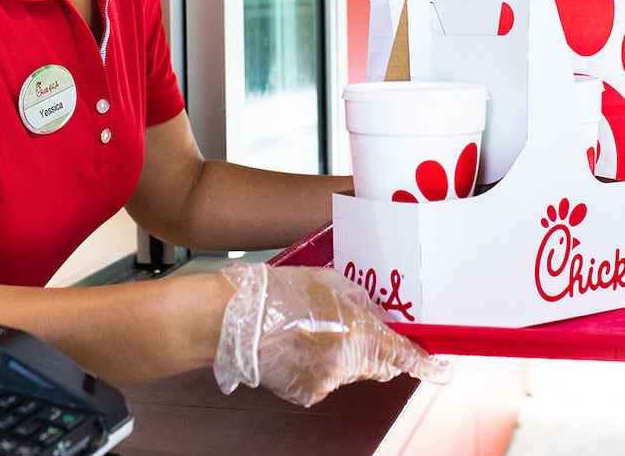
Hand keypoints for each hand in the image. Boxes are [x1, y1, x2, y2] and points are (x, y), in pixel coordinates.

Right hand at [213, 262, 450, 406]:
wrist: (234, 319)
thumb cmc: (277, 293)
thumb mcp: (328, 281)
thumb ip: (359, 300)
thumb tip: (374, 312)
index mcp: (359, 334)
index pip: (405, 356)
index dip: (427, 363)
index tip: (441, 368)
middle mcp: (348, 366)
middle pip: (377, 364)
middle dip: (376, 348)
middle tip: (356, 323)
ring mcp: (326, 384)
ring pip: (348, 370)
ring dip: (341, 352)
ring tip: (311, 325)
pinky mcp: (305, 394)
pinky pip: (324, 379)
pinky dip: (317, 364)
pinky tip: (296, 341)